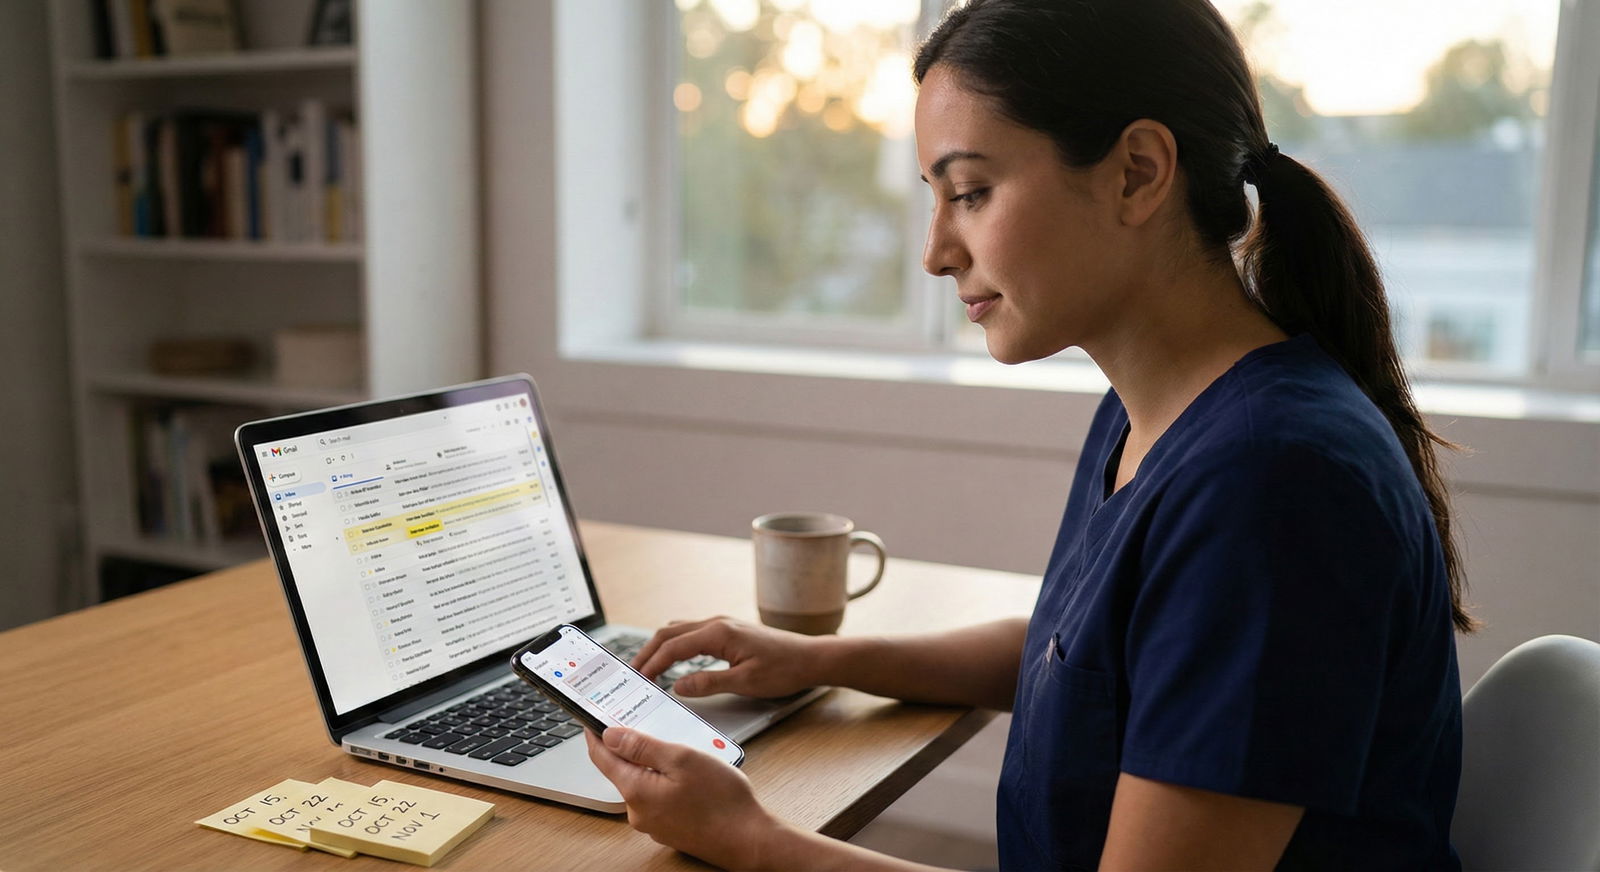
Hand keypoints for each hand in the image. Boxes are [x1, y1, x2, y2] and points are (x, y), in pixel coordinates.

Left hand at [585, 726, 782, 869]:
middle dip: (633, 747)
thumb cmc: (722, 801)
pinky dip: (667, 781)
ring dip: (655, 765)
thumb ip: (643, 746)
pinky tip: (691, 776)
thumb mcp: (682, 759)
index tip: (592, 718)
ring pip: (644, 783)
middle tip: (649, 725)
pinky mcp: (669, 828)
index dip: (595, 735)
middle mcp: (638, 812)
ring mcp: (654, 823)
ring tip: (683, 750)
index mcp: (636, 791)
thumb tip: (610, 735)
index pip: (602, 758)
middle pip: (624, 770)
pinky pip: (659, 797)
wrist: (749, 841)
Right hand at [632, 616, 826, 698]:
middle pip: (669, 632)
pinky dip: (675, 644)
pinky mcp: (728, 630)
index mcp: (718, 633)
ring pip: (679, 630)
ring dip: (660, 646)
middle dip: (648, 652)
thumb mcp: (745, 683)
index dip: (652, 664)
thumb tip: (678, 686)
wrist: (810, 657)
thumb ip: (708, 683)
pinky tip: (673, 659)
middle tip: (633, 673)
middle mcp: (717, 623)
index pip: (673, 647)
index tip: (638, 679)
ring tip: (647, 667)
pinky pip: (692, 633)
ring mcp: (722, 624)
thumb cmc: (784, 669)